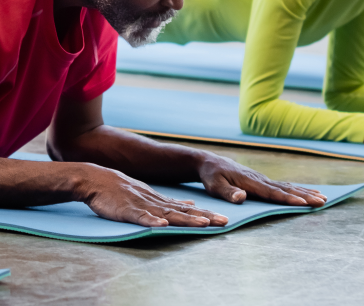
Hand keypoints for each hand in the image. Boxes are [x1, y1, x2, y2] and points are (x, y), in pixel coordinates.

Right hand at [75, 164, 229, 227]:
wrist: (96, 180)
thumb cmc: (122, 191)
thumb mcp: (151, 195)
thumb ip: (171, 202)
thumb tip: (193, 206)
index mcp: (162, 201)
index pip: (189, 209)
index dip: (207, 214)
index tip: (224, 219)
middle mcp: (157, 202)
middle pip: (185, 211)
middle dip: (205, 217)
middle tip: (224, 222)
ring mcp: (142, 205)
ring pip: (168, 214)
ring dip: (186, 219)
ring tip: (204, 223)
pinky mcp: (126, 210)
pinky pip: (140, 217)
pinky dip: (152, 220)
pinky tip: (163, 225)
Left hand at [197, 153, 326, 207]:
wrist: (211, 162)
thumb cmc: (212, 176)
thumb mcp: (214, 185)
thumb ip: (227, 192)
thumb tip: (242, 197)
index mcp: (251, 182)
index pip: (272, 193)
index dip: (288, 199)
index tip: (303, 203)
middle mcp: (261, 179)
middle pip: (287, 189)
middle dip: (306, 196)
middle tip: (323, 201)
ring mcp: (264, 180)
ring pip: (289, 187)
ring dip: (306, 193)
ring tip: (323, 198)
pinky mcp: (264, 181)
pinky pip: (285, 186)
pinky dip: (299, 190)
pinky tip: (308, 193)